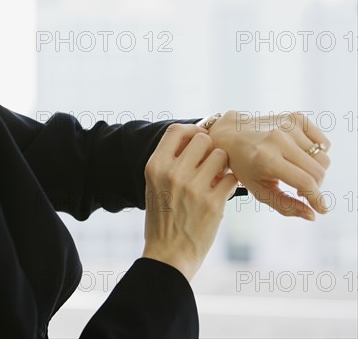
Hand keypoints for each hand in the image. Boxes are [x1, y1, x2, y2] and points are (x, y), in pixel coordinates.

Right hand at [142, 124, 237, 281]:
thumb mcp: (154, 185)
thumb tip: (196, 137)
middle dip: (209, 149)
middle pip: (202, 139)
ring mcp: (193, 187)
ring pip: (220, 155)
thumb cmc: (162, 218)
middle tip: (209, 163)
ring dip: (222, 165)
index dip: (192, 131)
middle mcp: (172, 173)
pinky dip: (230, 183)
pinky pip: (231, 178)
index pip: (176, 130)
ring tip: (215, 178)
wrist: (168, 255)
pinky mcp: (213, 203)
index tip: (198, 140)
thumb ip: (169, 161)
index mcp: (155, 166)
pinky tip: (221, 191)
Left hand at [207, 110, 331, 220]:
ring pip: (323, 158)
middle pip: (318, 171)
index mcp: (266, 158)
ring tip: (298, 172)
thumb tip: (313, 215)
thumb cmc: (243, 166)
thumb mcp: (258, 190)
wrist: (230, 134)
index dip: (317, 199)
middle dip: (315, 186)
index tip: (321, 209)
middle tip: (302, 190)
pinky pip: (323, 142)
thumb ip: (285, 206)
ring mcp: (287, 126)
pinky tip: (301, 156)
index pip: (305, 182)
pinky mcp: (295, 118)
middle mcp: (278, 139)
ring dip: (315, 170)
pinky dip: (318, 153)